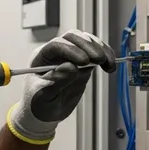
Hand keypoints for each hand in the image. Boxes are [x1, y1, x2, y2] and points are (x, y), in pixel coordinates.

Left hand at [8, 29, 115, 143]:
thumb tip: (71, 67)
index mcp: (41, 57)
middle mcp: (56, 52)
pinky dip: (105, 55)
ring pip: (86, 41)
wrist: (45, 112)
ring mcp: (71, 56)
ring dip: (100, 49)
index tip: (84, 62)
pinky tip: (110, 66)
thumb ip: (56, 81)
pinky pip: (95, 52)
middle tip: (99, 60)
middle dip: (88, 46)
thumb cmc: (38, 103)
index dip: (71, 50)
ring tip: (108, 64)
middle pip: (73, 37)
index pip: (56, 45)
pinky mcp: (83, 63)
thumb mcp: (43, 97)